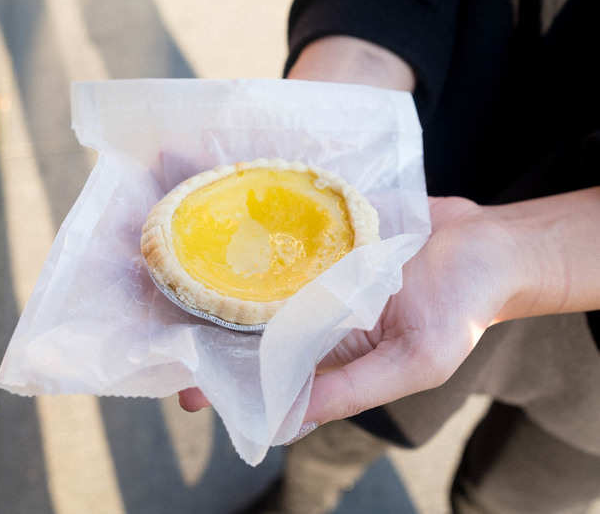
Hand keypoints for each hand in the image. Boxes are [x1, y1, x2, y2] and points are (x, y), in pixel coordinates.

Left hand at [180, 197, 521, 419]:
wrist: (488, 244)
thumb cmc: (461, 309)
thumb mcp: (414, 361)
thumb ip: (352, 388)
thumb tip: (288, 416)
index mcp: (333, 354)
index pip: (271, 377)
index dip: (231, 387)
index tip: (188, 390)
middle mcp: (317, 315)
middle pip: (253, 329)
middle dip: (211, 335)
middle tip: (162, 335)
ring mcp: (318, 273)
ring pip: (261, 283)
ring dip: (223, 285)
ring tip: (174, 283)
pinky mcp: (325, 236)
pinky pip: (284, 238)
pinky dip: (257, 239)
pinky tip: (221, 232)